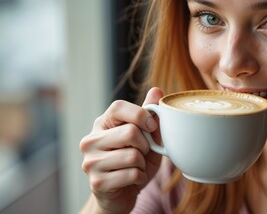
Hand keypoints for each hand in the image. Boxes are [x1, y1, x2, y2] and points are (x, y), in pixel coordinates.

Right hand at [79, 87, 163, 213]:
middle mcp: (90, 140)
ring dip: (143, 164)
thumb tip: (157, 90)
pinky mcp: (96, 182)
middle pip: (130, 132)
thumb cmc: (134, 162)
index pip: (118, 107)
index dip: (141, 115)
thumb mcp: (146, 138)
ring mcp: (90, 162)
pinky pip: (131, 174)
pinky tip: (133, 179)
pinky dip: (140, 177)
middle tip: (142, 153)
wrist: (121, 195)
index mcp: (102, 124)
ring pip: (132, 155)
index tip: (152, 127)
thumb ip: (150, 117)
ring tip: (136, 167)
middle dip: (145, 145)